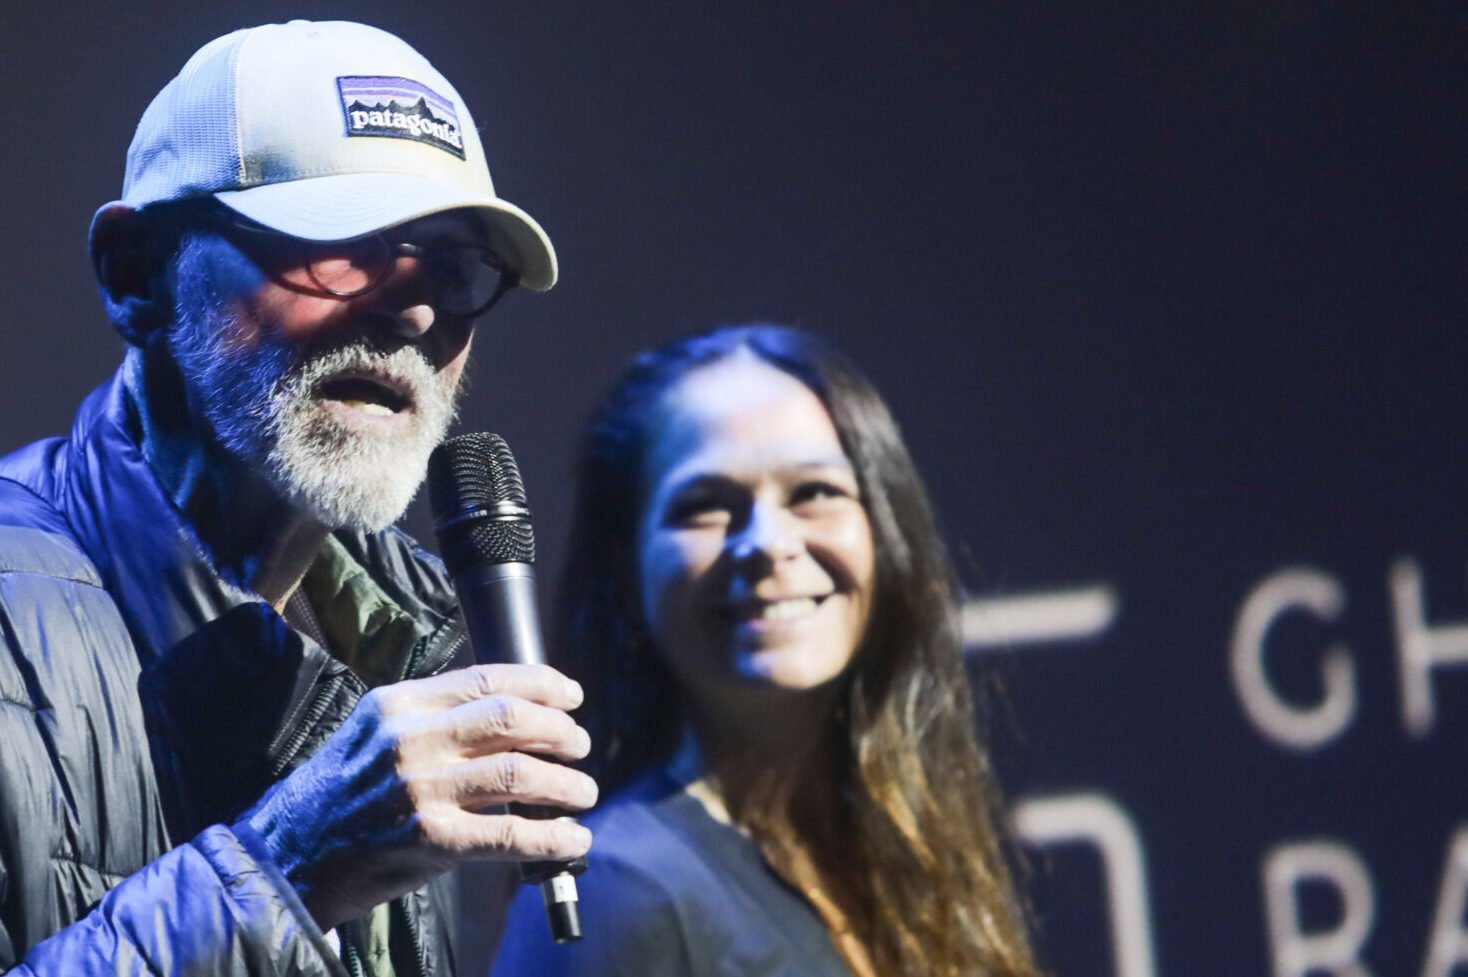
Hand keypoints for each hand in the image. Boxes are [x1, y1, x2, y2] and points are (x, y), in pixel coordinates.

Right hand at [243, 663, 596, 929]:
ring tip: (584, 792)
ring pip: (519, 775)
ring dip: (565, 784)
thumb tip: (510, 710)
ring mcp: (420, 790)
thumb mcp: (373, 732)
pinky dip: (551, 836)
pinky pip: (509, 834)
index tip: (572, 696)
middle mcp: (411, 739)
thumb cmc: (337, 796)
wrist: (286, 858)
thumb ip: (432, 716)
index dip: (543, 684)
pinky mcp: (430, 840)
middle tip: (580, 744)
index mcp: (400, 703)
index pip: (488, 677)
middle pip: (512, 719)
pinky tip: (571, 837)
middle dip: (560, 731)